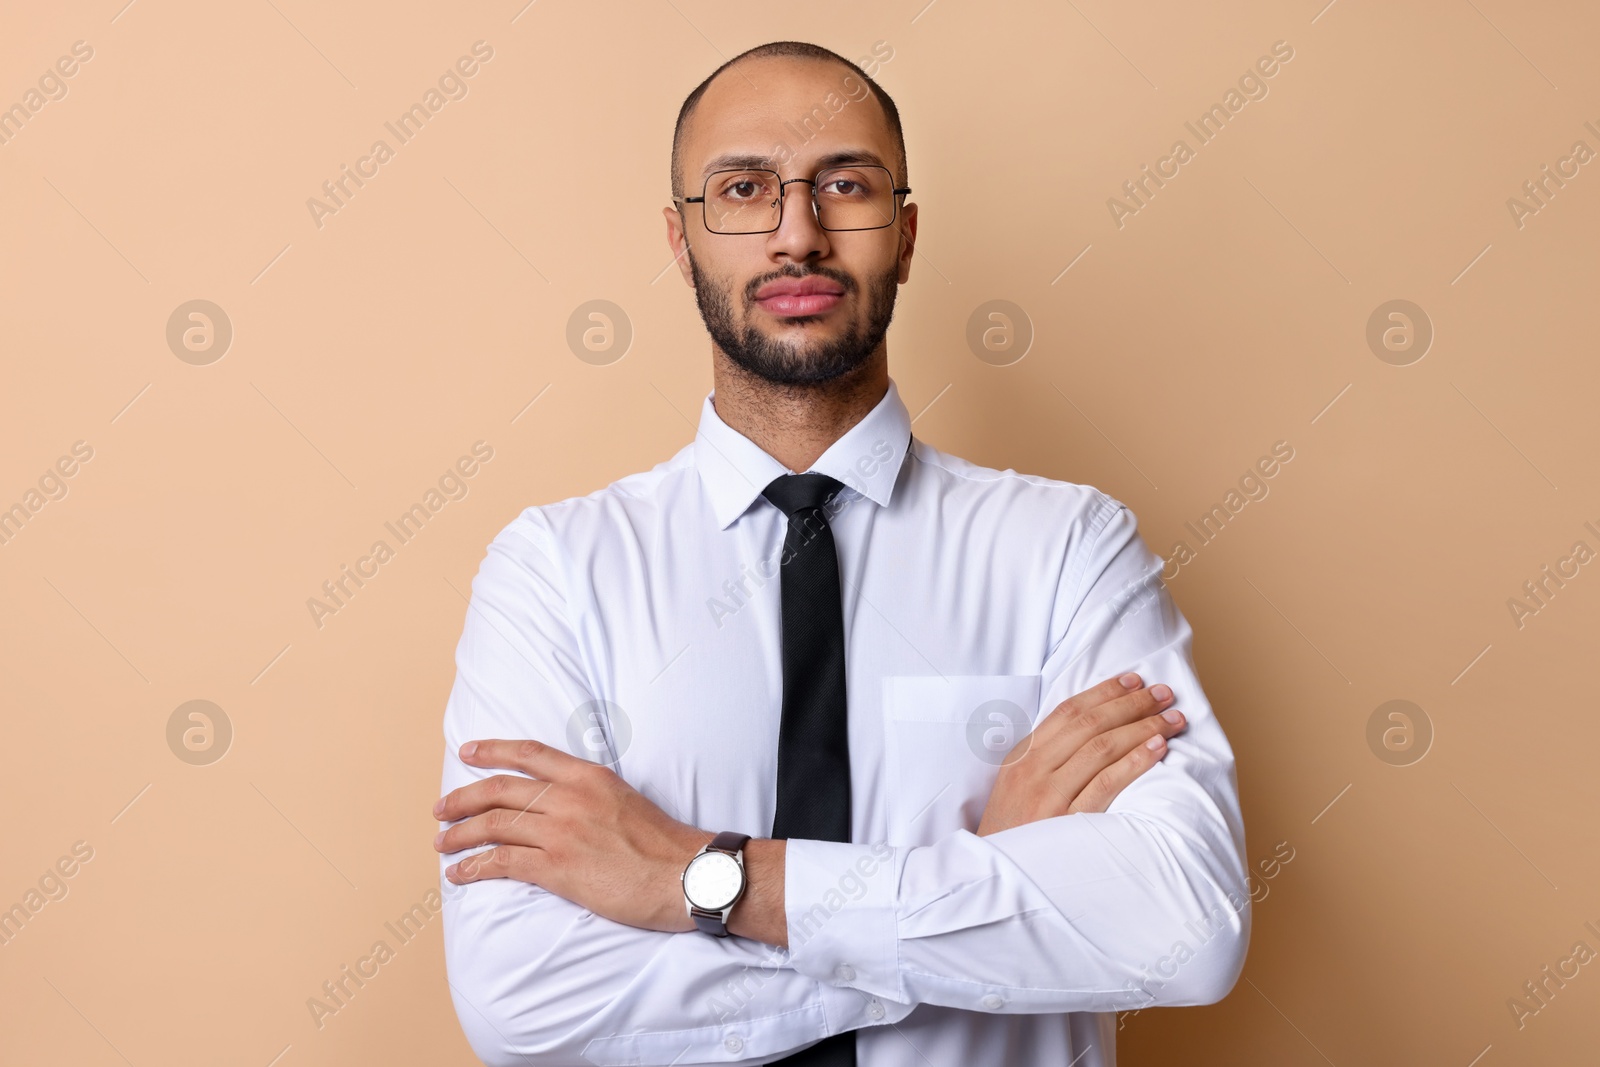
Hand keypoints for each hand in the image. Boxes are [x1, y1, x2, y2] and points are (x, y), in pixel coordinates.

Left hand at [433, 739, 712, 931]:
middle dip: (462, 798)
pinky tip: (460, 873)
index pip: (530, 753)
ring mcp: (562, 832)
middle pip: (500, 789)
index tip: (468, 751)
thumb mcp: (626, 799)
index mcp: (589, 777)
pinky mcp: (557, 867)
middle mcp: (571, 797)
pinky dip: (474, 866)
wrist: (686, 875)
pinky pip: (502, 862)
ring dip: (460, 834)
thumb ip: (591, 795)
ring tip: (442, 844)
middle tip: (441, 810)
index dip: (493, 750)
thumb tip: (562, 804)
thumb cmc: (664, 845)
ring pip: (494, 825)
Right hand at [976, 673, 1184, 835]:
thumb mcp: (1015, 788)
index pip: (1068, 712)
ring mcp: (1049, 795)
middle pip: (1089, 724)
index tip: (1135, 681)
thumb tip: (1091, 732)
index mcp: (1022, 757)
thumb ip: (1045, 759)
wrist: (994, 876)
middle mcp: (1034, 770)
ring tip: (1172, 720)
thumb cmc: (1012, 833)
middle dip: (1132, 703)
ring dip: (1142, 728)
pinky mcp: (1067, 823)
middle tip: (1165, 694)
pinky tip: (1157, 750)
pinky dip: (1134, 763)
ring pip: (1101, 748)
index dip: (1104, 692)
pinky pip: (1106, 784)